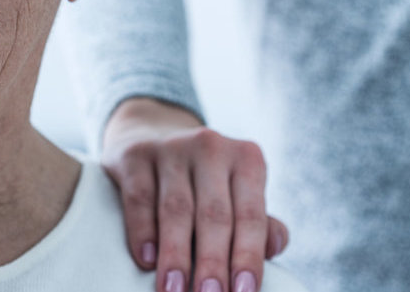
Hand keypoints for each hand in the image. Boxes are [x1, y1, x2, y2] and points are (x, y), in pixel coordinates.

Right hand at [102, 97, 288, 291]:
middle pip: (213, 214)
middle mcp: (210, 147)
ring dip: (176, 256)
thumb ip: (257, 222)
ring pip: (175, 209)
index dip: (247, 257)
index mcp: (246, 158)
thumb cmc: (204, 180)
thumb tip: (274, 247)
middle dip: (211, 263)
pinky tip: (146, 260)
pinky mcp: (135, 154)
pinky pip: (139, 197)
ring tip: (174, 291)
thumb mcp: (235, 192)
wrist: (153, 134)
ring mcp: (170, 147)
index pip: (250, 215)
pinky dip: (143, 231)